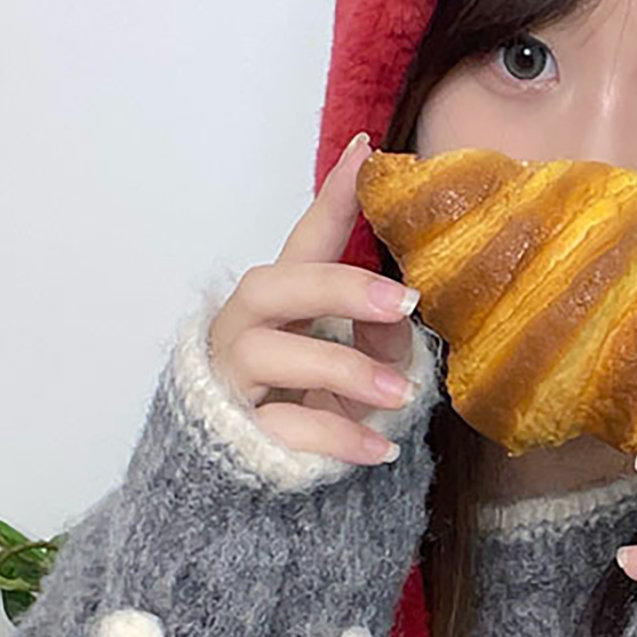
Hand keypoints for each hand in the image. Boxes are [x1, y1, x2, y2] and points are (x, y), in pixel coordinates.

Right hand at [206, 132, 424, 464]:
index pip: (305, 241)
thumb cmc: (309, 407)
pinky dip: (336, 436)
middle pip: (271, 286)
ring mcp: (232, 382)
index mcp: (279, 304)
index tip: (367, 152)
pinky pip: (282, 428)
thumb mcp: (358, 368)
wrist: (249, 485)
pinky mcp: (234, 436)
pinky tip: (380, 448)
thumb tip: (400, 316)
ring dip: (343, 369)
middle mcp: (244, 331)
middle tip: (403, 302)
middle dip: (337, 288)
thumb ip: (378, 337)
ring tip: (402, 393)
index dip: (333, 198)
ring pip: (269, 354)